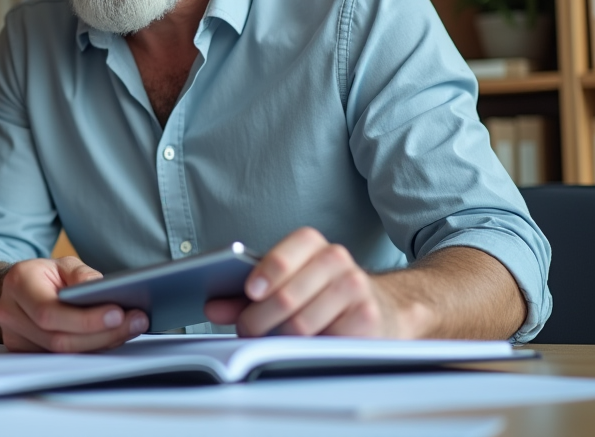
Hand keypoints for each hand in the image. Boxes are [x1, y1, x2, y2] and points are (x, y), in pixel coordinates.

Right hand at [0, 257, 148, 352]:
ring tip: (131, 328)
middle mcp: (10, 313)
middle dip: (101, 334)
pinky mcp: (24, 354)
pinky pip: (61, 359)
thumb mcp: (63, 264)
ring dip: (100, 344)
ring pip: (62, 353)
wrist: (18, 290)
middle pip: (58, 339)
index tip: (118, 314)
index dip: (84, 319)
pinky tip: (112, 338)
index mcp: (18, 284)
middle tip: (136, 322)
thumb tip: (102, 290)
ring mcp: (14, 338)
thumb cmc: (44, 275)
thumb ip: (82, 275)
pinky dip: (89, 350)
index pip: (49, 311)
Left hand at [204, 227, 413, 338]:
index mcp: (312, 245)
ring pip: (302, 324)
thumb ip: (247, 294)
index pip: (286, 253)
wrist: (382, 307)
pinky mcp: (368, 319)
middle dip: (259, 319)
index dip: (267, 272)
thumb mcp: (286, 285)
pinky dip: (308, 349)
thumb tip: (212, 306)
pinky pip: (325, 342)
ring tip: (272, 341)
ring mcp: (355, 288)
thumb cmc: (321, 295)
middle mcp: (336, 260)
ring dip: (280, 339)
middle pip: (286, 296)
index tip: (250, 291)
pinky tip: (305, 346)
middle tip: (248, 331)